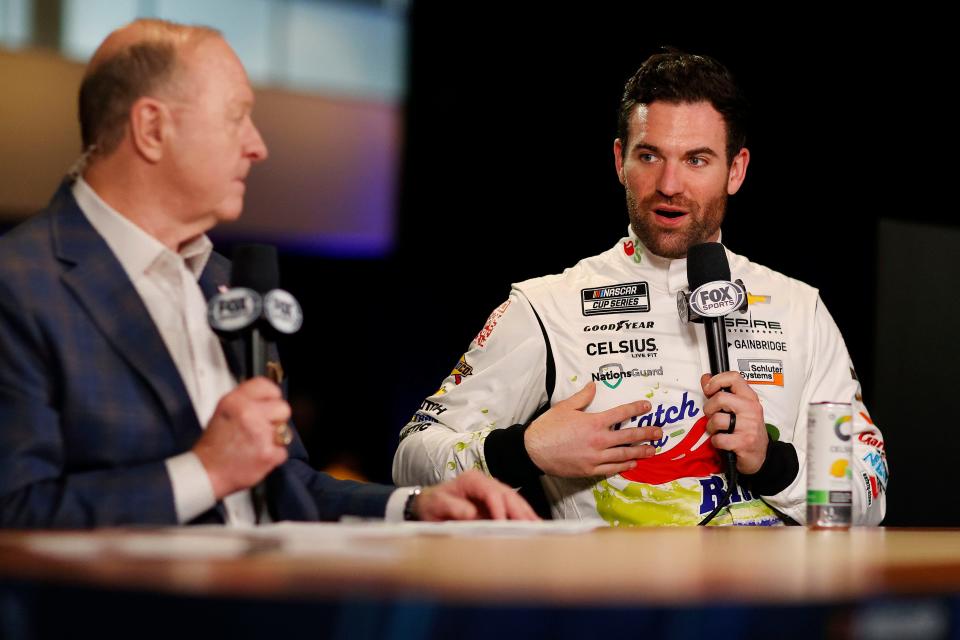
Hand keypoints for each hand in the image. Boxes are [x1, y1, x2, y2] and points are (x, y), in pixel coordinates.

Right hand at [193, 377, 291, 498]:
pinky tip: (257, 456)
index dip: (271, 396)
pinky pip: (283, 451)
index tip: (270, 404)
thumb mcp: (223, 413)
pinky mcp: (268, 453)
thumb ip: (245, 402)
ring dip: (275, 438)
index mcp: (235, 401)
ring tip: (256, 444)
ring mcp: (260, 434)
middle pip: (282, 407)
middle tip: (262, 428)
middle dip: (276, 419)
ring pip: (285, 430)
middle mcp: (248, 413)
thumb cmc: (214, 446)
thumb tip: (265, 398)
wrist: (206, 472)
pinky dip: (273, 457)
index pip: (265, 385)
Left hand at [412, 470, 538, 520]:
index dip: (499, 508)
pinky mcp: (495, 500)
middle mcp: (485, 482)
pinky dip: (524, 515)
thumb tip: (472, 513)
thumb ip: (453, 508)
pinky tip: (534, 525)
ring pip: (514, 500)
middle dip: (520, 511)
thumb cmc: (432, 504)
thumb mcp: (437, 505)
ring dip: (527, 514)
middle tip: (532, 527)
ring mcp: (492, 490)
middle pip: (508, 494)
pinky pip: (512, 506)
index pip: (491, 493)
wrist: (429, 502)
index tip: (504, 524)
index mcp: (472, 480)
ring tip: (540, 527)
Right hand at [524, 382, 658, 477]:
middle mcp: (599, 440)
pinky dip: (624, 466)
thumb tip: (593, 385)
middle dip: (646, 434)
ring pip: (624, 455)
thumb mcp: (564, 407)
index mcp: (594, 422)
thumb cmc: (548, 427)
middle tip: (658, 433)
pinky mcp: (589, 470)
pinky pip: (611, 469)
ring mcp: (595, 457)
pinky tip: (632, 464)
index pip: (621, 414)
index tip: (646, 407)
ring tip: (652, 450)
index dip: (636, 409)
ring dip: (640, 452)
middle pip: (628, 437)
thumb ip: (582, 397)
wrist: (533, 450)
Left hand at [700, 372, 767, 473]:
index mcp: (750, 398)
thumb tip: (706, 378)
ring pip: (716, 419)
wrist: (761, 455)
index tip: (709, 389)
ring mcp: (748, 426)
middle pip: (720, 398)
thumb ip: (722, 393)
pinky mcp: (744, 442)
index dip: (716, 381)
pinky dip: (715, 442)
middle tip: (712, 416)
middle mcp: (751, 410)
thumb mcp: (738, 408)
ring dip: (711, 427)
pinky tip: (723, 442)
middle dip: (709, 408)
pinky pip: (718, 438)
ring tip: (718, 430)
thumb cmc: (747, 430)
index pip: (734, 378)